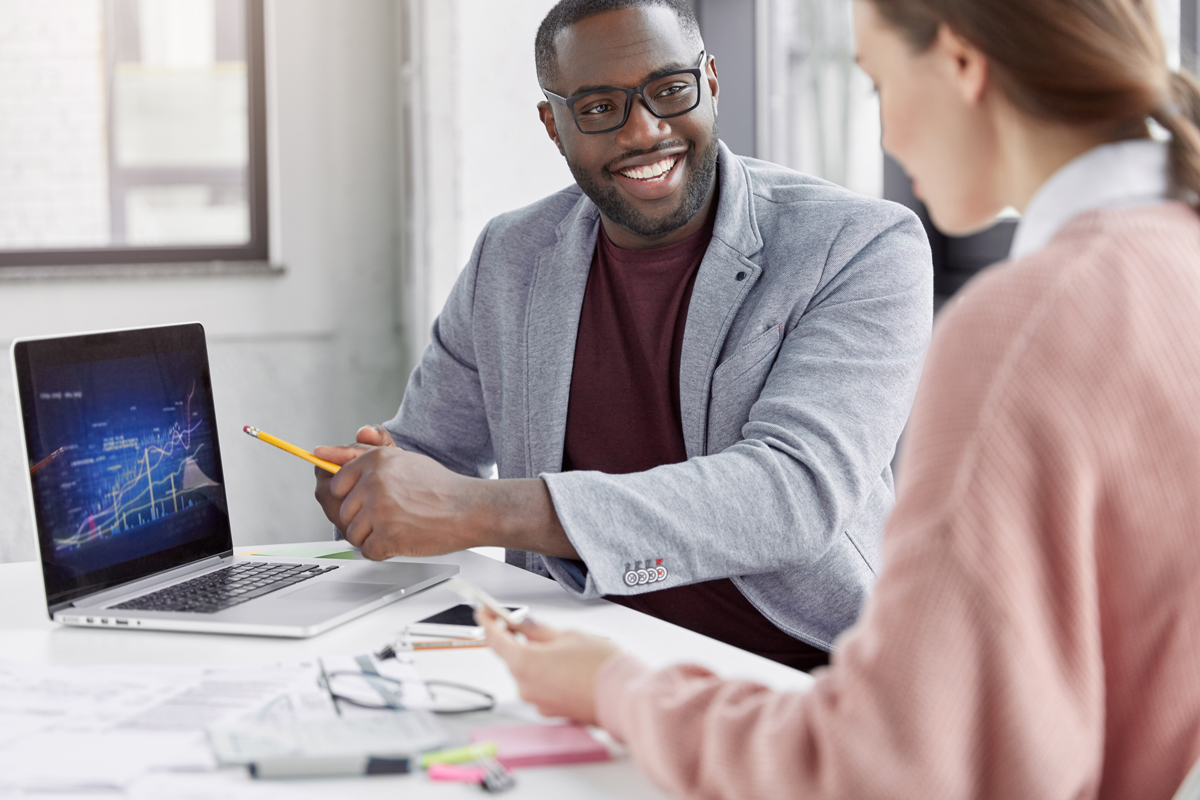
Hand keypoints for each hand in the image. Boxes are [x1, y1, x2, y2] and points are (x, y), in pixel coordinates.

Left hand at [314, 435, 480, 559]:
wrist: (469, 509)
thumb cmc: (439, 486)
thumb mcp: (400, 459)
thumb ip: (361, 454)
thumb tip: (322, 453)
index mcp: (375, 460)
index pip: (337, 483)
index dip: (351, 496)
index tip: (365, 500)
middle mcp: (374, 482)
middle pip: (344, 511)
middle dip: (363, 518)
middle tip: (391, 515)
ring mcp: (379, 510)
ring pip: (353, 533)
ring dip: (372, 536)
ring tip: (398, 526)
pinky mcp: (387, 536)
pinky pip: (367, 551)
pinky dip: (383, 550)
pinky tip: (403, 538)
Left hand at [479, 608, 619, 724]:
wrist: (623, 697)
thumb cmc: (600, 666)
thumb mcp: (569, 636)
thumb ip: (540, 631)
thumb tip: (524, 625)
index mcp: (524, 662)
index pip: (494, 639)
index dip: (487, 621)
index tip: (484, 611)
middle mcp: (525, 686)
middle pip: (511, 656)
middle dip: (516, 639)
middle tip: (524, 623)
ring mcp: (536, 701)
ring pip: (526, 672)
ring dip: (534, 657)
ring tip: (558, 646)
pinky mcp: (550, 710)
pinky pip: (539, 686)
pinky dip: (545, 674)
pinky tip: (564, 665)